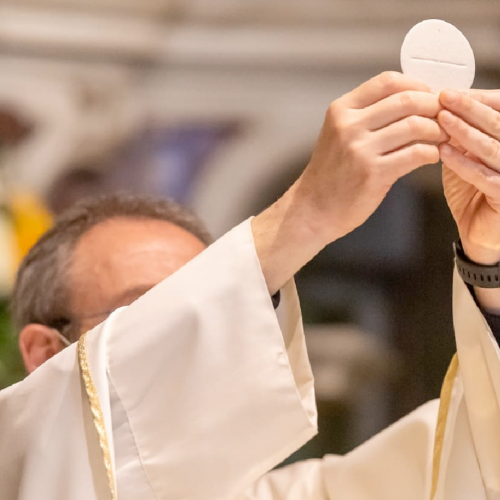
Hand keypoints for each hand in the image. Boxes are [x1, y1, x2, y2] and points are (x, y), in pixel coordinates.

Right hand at [298, 71, 446, 245]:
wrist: (312, 209)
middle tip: (444, 117)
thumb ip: (367, 115)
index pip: (388, 81)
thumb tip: (414, 99)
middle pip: (406, 100)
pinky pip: (416, 153)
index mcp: (341, 110)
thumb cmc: (331, 173)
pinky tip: (431, 157)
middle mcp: (348, 125)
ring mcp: (360, 149)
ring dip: (436, 131)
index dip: (416, 84)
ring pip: (415, 125)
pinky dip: (431, 153)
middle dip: (433, 106)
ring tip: (440, 138)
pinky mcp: (373, 173)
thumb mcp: (338, 134)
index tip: (429, 95)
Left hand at [438, 89, 499, 263]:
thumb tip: (441, 109)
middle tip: (445, 97)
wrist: (478, 231)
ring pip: (491, 147)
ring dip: (465, 131)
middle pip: (497, 124)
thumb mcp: (467, 157)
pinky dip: (463, 163)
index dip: (477, 100)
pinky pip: (484, 176)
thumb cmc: (474, 192)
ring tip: (442, 119)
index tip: (449, 91)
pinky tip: (444, 152)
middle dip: (470, 108)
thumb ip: (460, 136)